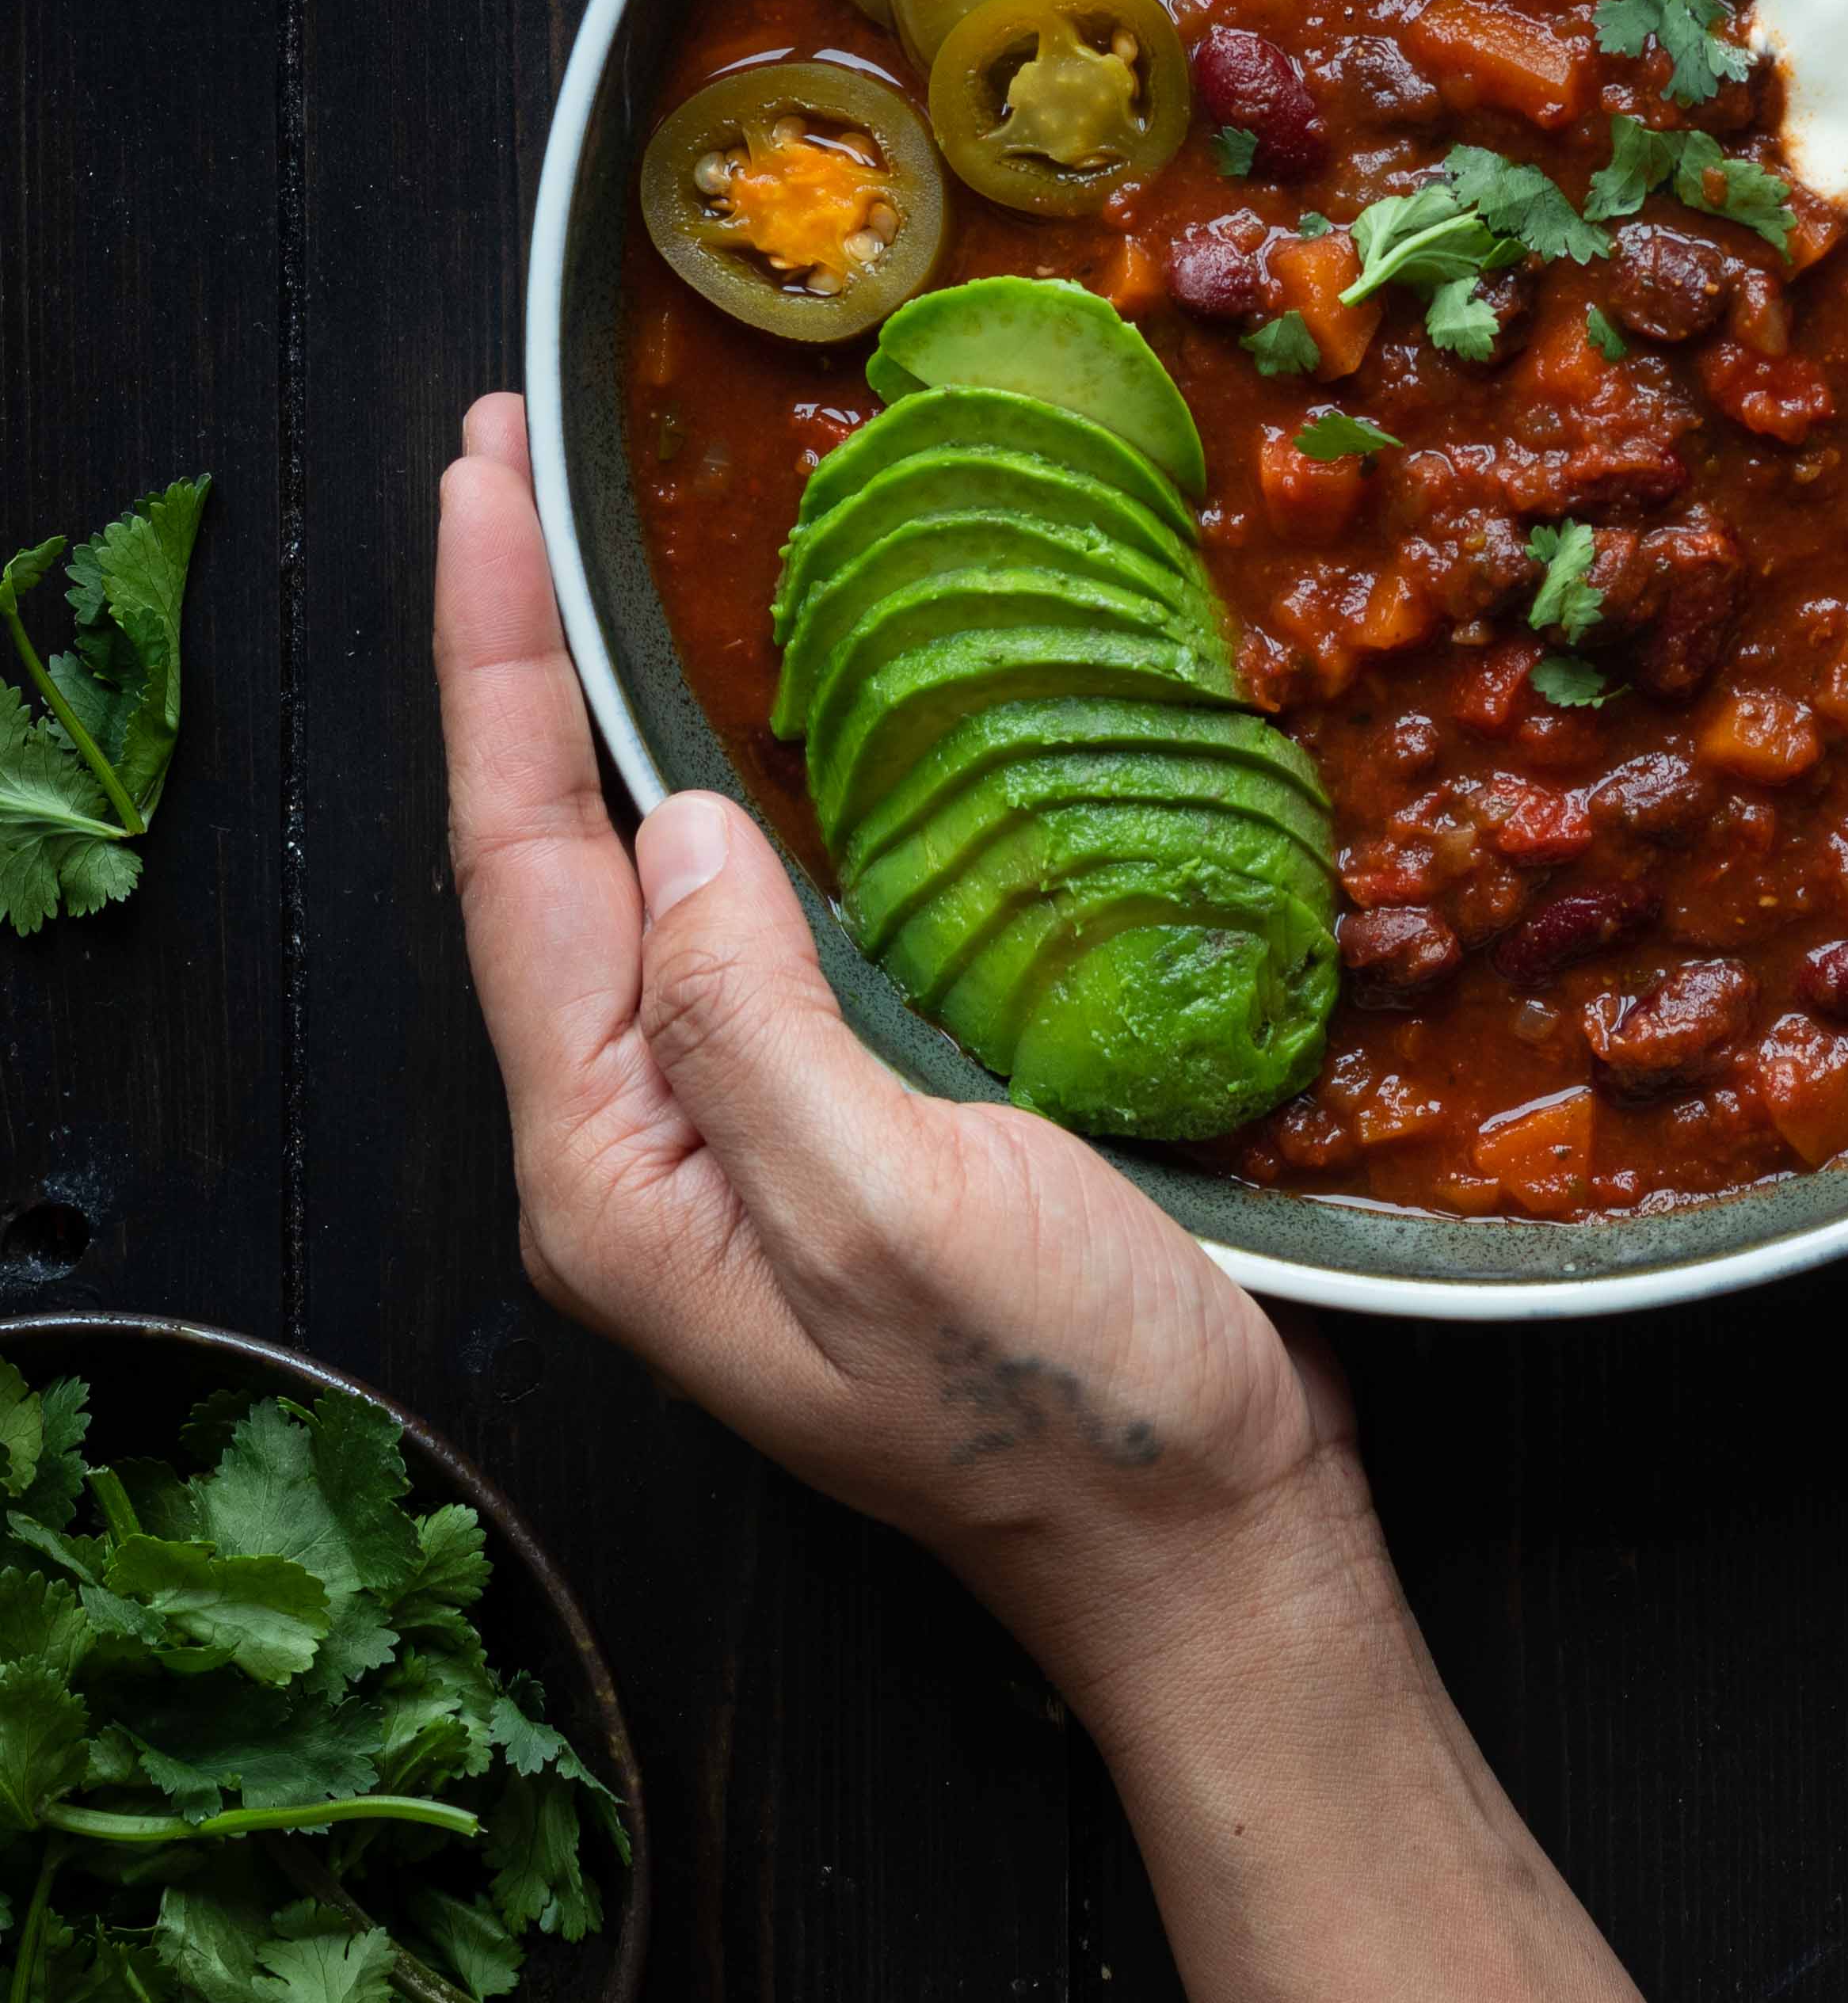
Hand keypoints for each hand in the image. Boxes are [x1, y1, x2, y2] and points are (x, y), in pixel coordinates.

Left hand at [433, 397, 1368, 1736]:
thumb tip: (672, 823)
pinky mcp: (850, 1114)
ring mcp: (745, 1134)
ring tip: (594, 547)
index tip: (484, 479)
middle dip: (519, 653)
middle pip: (546, 857)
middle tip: (513, 461)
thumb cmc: (1063, 1406)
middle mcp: (649, 1146)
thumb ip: (752, 1022)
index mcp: (618, 1172)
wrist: (1207, 1541)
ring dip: (611, 704)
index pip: (516, 866)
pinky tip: (767, 715)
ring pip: (641, 878)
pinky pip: (755, 920)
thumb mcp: (889, 1212)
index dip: (494, 656)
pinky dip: (739, 784)